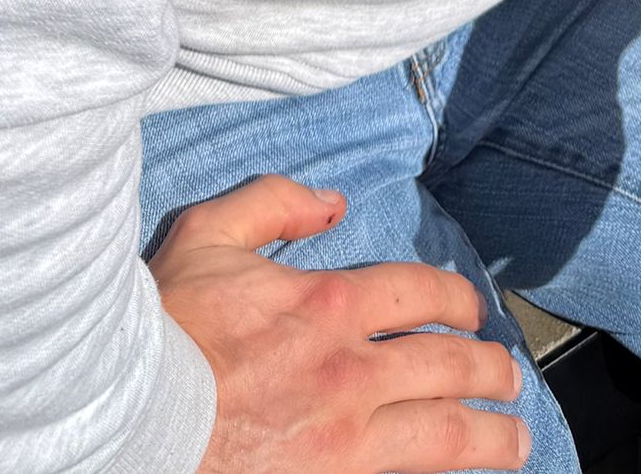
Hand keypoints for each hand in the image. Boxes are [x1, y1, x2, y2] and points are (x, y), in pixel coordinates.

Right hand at [150, 173, 529, 470]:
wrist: (124, 416)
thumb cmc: (162, 328)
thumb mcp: (209, 235)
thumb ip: (275, 202)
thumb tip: (333, 202)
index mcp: (329, 304)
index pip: (423, 293)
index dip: (458, 298)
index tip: (471, 310)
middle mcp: (349, 371)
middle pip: (449, 365)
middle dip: (492, 369)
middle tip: (510, 377)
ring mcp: (343, 439)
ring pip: (444, 433)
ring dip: (492, 433)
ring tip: (517, 436)